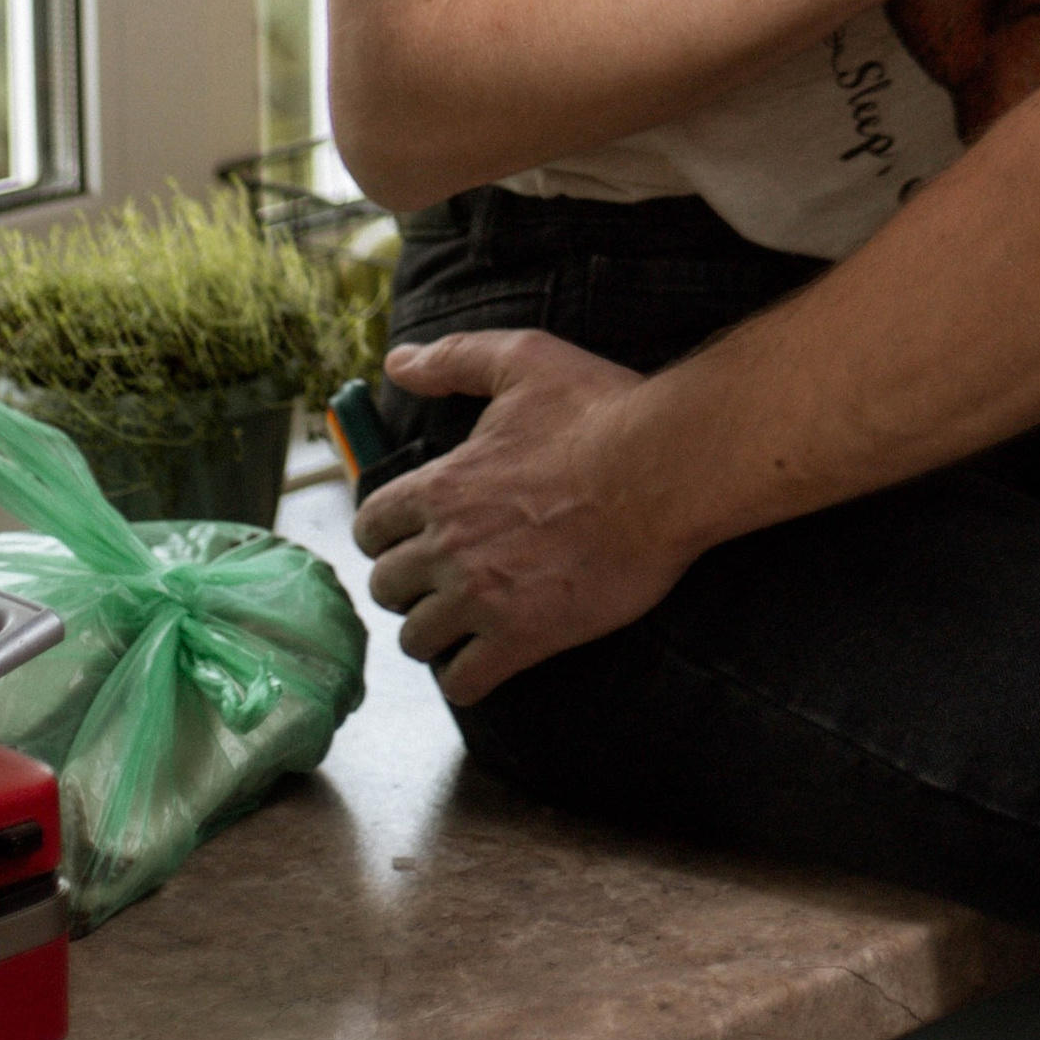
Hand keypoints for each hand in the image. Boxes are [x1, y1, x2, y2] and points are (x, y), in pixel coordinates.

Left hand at [353, 330, 684, 705]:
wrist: (668, 469)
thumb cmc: (602, 412)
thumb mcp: (525, 360)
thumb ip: (454, 359)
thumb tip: (397, 363)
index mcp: (441, 485)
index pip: (371, 528)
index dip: (387, 534)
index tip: (412, 537)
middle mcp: (448, 546)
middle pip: (387, 587)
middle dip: (409, 585)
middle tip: (443, 579)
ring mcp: (482, 596)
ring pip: (417, 639)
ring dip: (434, 633)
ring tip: (463, 623)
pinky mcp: (523, 637)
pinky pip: (463, 680)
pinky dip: (466, 675)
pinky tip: (486, 659)